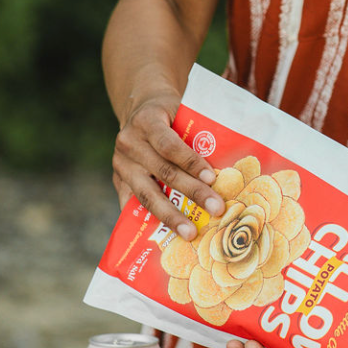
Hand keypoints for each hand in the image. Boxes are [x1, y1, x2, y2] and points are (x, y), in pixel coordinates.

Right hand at [112, 93, 226, 238]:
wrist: (138, 111)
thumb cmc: (170, 113)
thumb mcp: (181, 112)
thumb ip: (196, 133)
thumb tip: (229, 165)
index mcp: (146, 121)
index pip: (169, 145)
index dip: (191, 162)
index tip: (212, 178)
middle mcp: (129, 143)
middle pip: (163, 172)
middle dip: (192, 192)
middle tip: (216, 209)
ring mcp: (121, 164)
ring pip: (147, 194)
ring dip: (171, 215)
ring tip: (190, 232)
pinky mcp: (118, 181)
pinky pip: (133, 205)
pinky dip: (150, 221)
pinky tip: (165, 236)